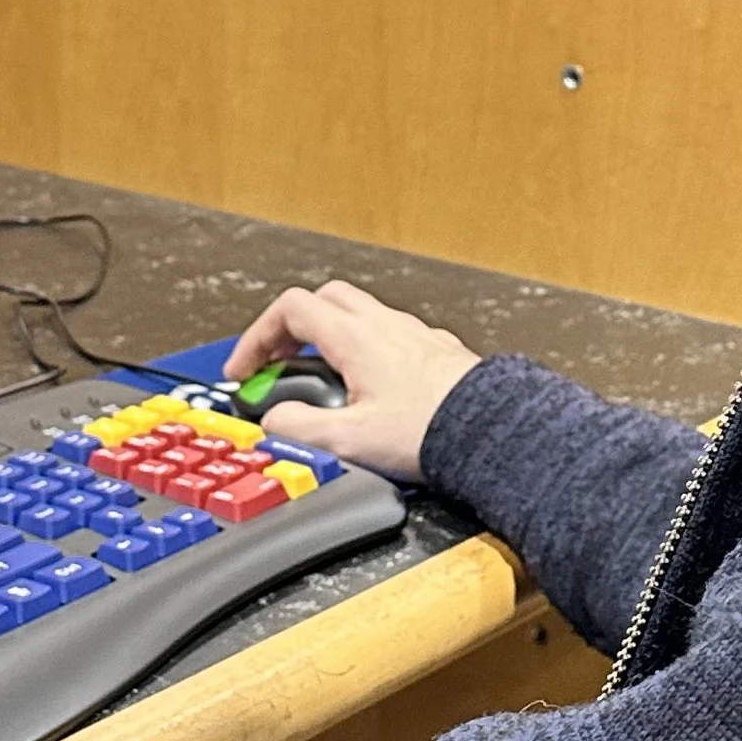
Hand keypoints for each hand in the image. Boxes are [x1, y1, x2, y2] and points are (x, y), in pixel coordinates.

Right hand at [222, 280, 480, 483]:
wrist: (494, 431)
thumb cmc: (431, 431)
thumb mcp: (351, 441)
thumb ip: (301, 428)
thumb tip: (275, 421)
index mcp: (356, 337)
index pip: (290, 309)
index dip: (257, 337)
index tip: (247, 369)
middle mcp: (385, 326)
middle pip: (323, 300)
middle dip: (291, 328)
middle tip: (279, 363)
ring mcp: (414, 334)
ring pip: (360, 313)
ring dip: (330, 337)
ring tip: (323, 378)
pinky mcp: (438, 351)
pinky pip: (392, 334)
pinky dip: (368, 350)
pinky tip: (373, 387)